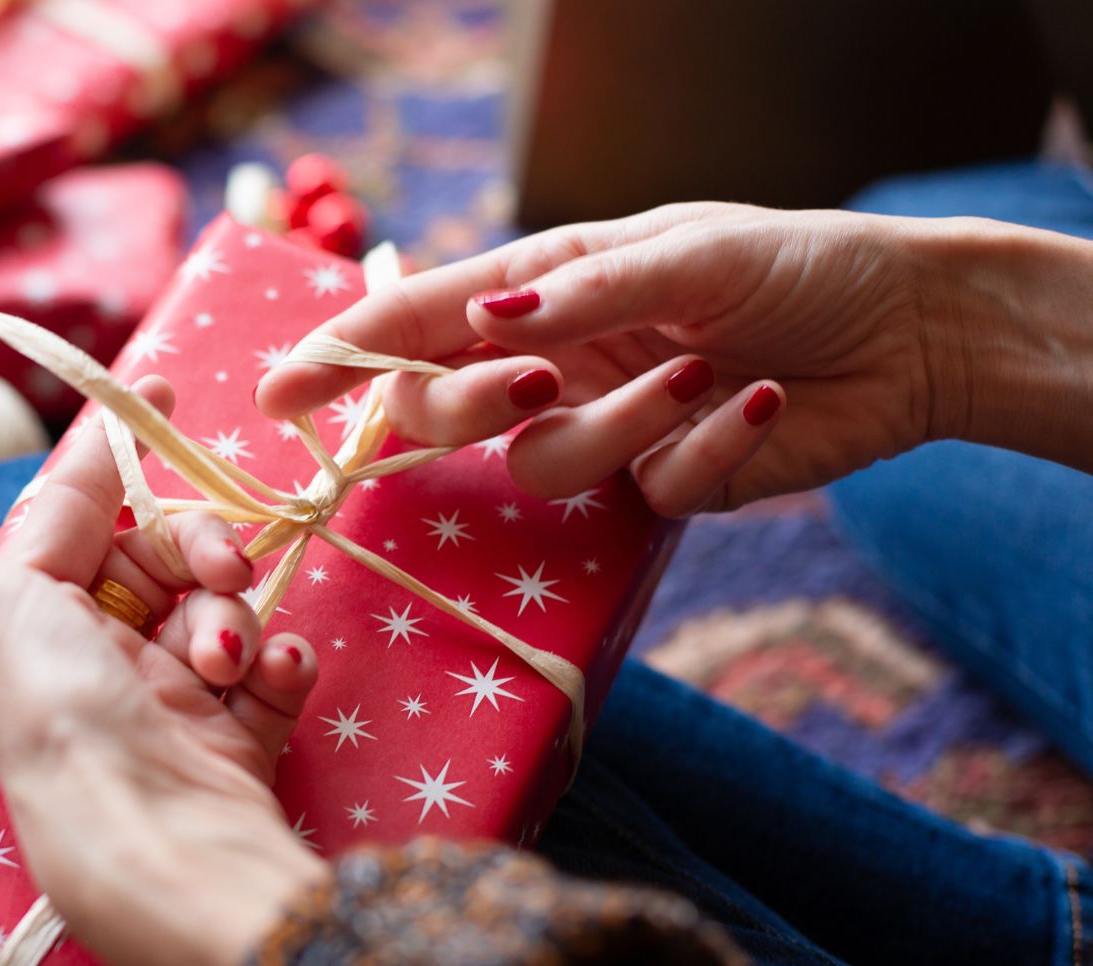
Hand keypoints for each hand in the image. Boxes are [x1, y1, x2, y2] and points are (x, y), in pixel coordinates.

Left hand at [0, 376, 327, 965]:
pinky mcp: (232, 741)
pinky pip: (270, 670)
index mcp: (33, 614)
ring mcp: (170, 700)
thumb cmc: (56, 714)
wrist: (152, 841)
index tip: (159, 384)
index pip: (78, 505)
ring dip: (234, 618)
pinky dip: (279, 666)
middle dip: (199, 552)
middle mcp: (97, 653)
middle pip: (164, 553)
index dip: (113, 446)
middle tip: (220, 576)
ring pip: (222, 606)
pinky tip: (274, 677)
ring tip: (225, 664)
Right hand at [258, 202, 1092, 513]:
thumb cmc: (794, 263)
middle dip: (470, 406)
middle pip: (444, 412)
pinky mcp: (662, 486)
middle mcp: (553, 364)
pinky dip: (707, 450)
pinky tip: (764, 403)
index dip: (342, 358)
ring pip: (542, 467)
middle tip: (534, 381)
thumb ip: (582, 292)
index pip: (416, 325)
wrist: (909, 332)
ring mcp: (602, 428)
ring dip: (623, 422)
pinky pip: (645, 492)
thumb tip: (486, 317)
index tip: (277, 396)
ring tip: (705, 373)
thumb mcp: (686, 252)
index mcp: (542, 288)